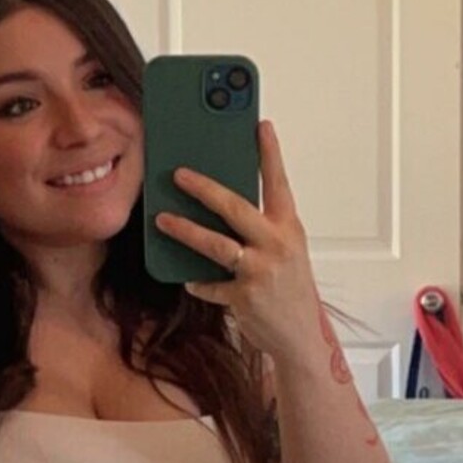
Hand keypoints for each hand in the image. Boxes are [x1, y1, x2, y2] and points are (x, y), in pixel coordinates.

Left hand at [153, 119, 321, 357]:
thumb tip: (221, 206)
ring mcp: (260, 272)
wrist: (300, 337)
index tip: (260, 126)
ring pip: (215, 245)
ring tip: (162, 219)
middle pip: (236, 208)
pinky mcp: (244, 298)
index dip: (270, 154)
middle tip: (179, 174)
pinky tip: (188, 278)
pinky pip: (210, 284)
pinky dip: (198, 282)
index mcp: (289, 229)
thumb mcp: (285, 252)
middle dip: (204, 189)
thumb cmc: (289, 289)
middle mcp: (277, 246)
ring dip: (185, 231)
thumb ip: (260, 229)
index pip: (279, 184)